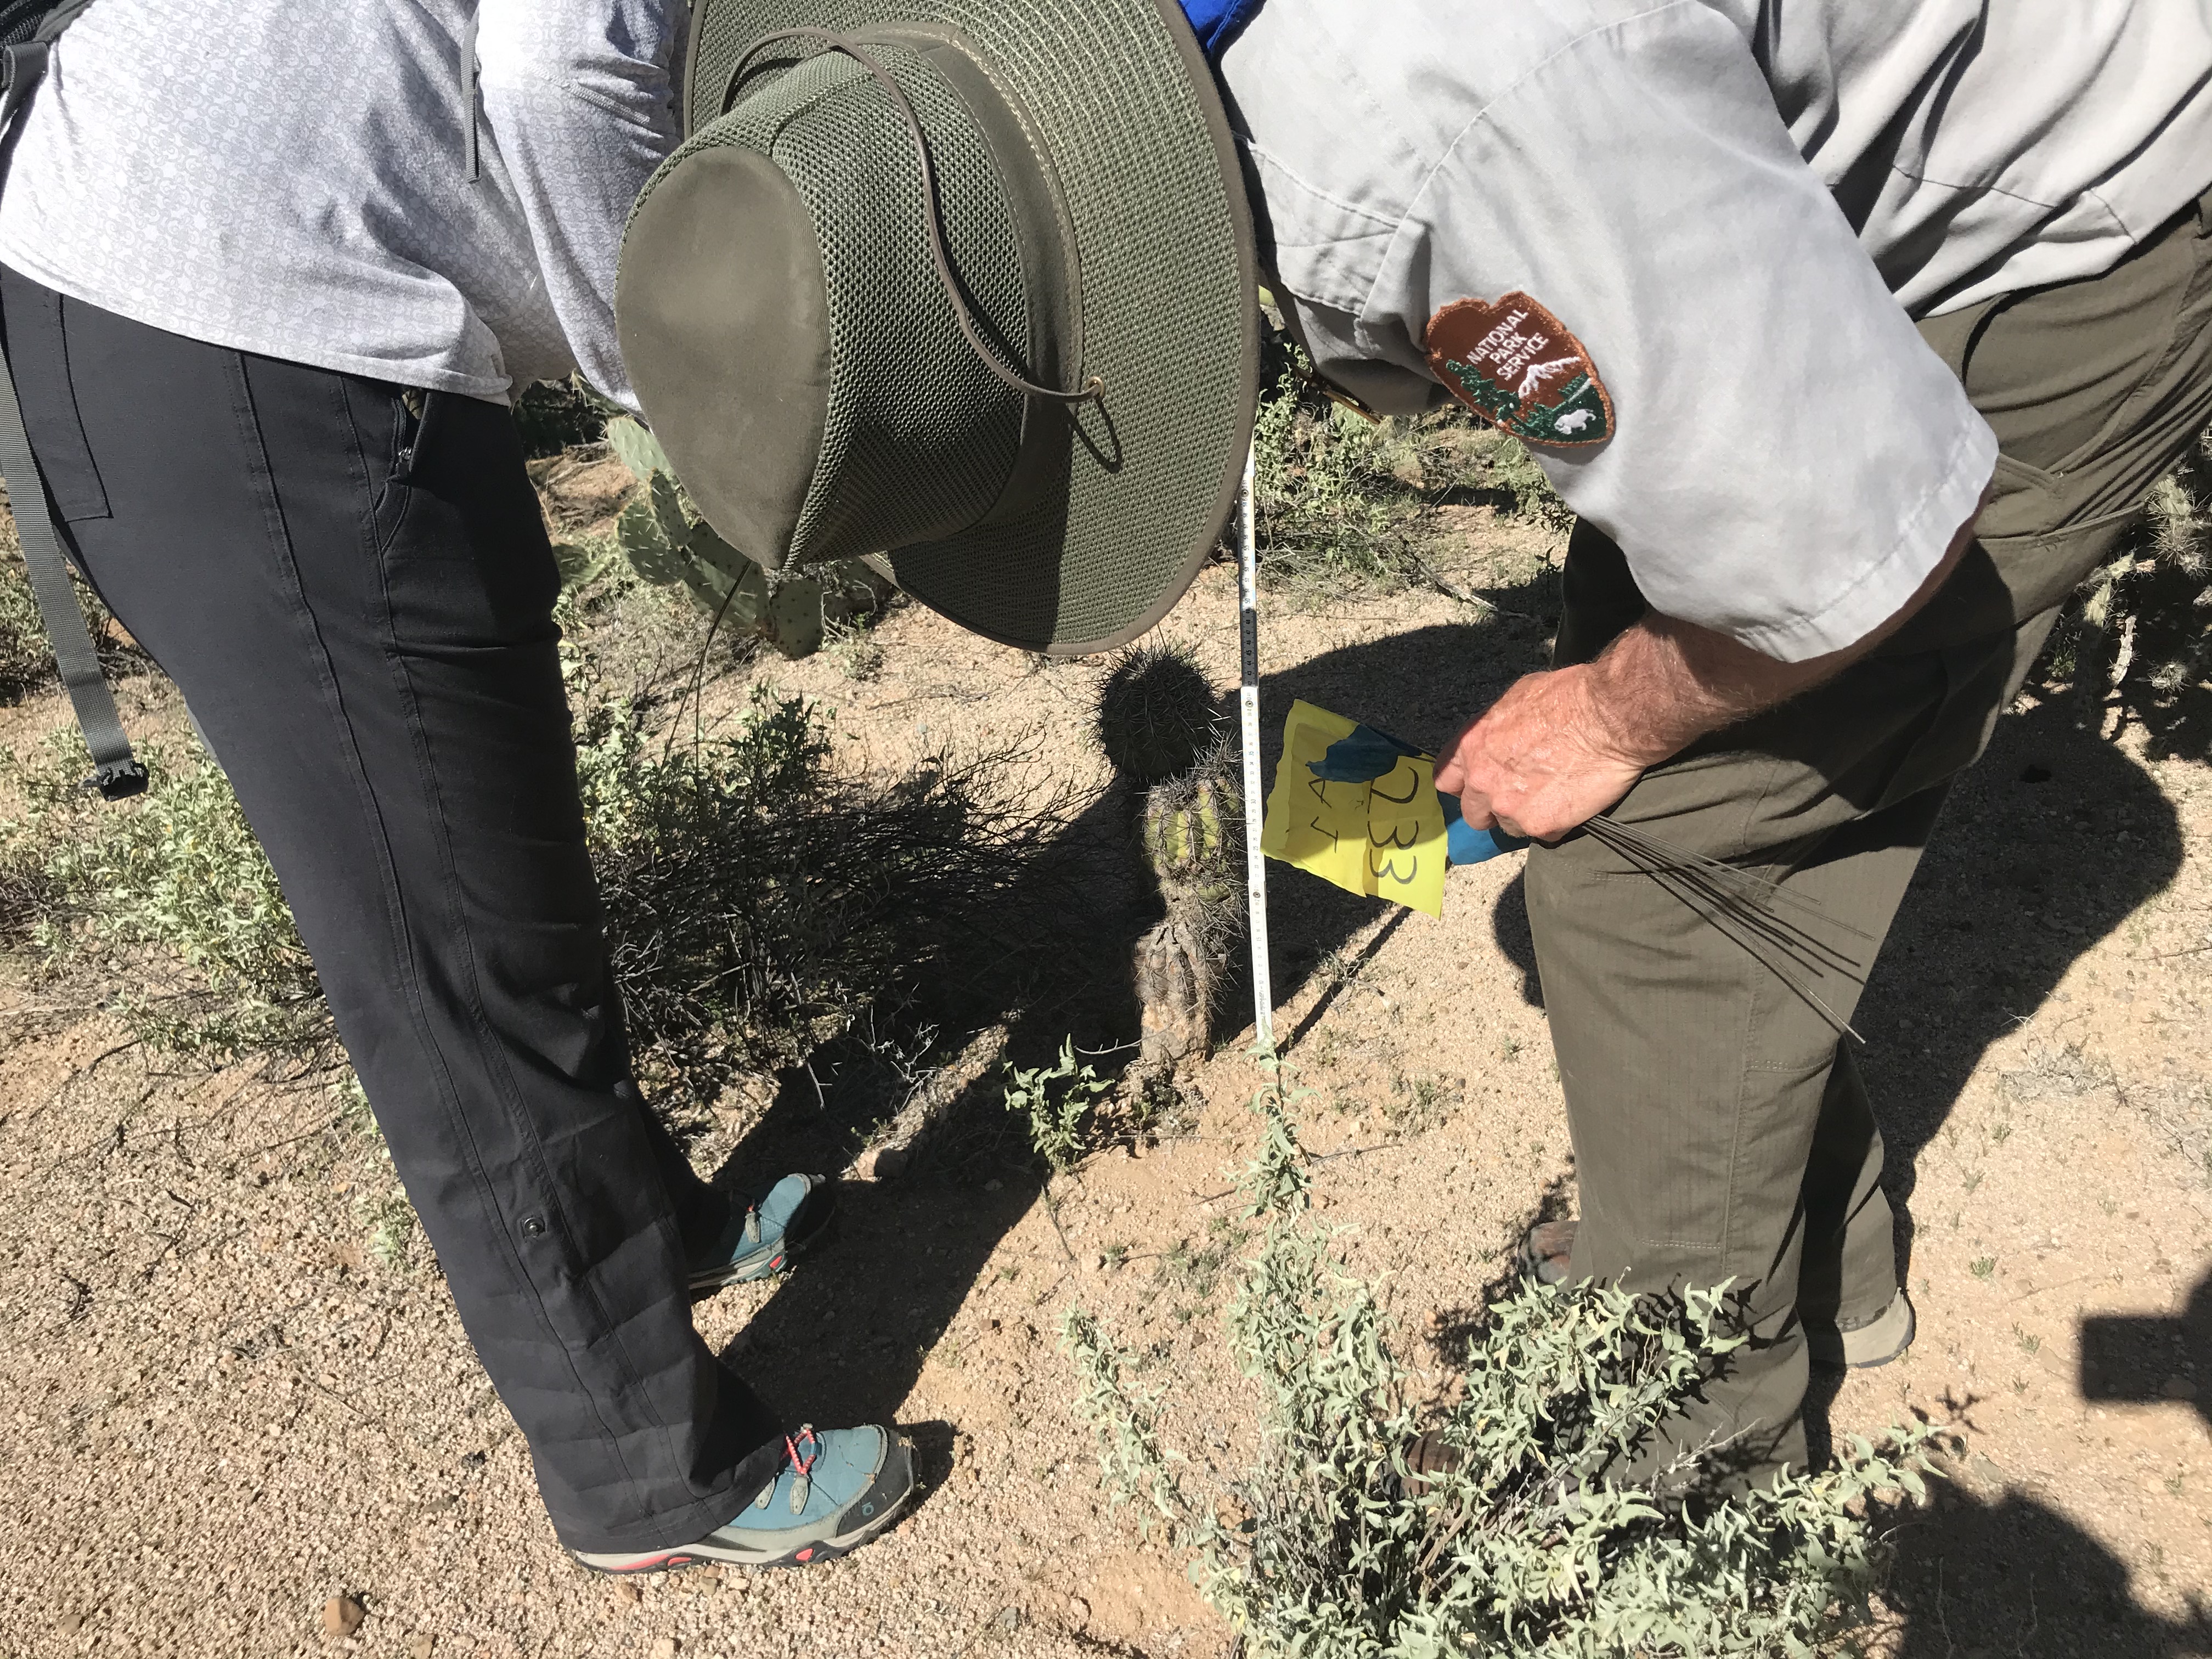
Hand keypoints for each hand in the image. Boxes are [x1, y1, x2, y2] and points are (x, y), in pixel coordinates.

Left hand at [1433, 664, 1646, 841]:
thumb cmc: (1568, 697)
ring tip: (1554, 796)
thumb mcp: (1516, 698)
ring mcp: (1509, 806)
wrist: (1609, 716)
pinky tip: (1572, 802)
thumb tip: (1497, 740)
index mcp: (1472, 745)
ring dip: (1527, 817)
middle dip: (1494, 808)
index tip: (1477, 787)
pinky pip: (1543, 835)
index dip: (1464, 786)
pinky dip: (1557, 824)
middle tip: (1521, 796)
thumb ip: (1495, 729)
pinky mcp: (1540, 825)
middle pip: (1474, 814)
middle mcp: (1483, 779)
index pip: (1447, 781)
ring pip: (1509, 827)